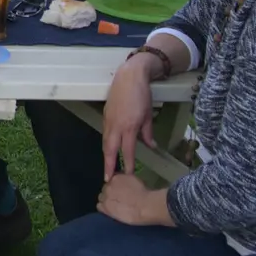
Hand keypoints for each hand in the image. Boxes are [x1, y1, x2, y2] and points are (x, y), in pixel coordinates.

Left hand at [97, 174, 171, 226]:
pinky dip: (104, 208)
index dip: (116, 188)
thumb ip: (126, 181)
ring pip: (101, 198)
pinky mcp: (105, 207)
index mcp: (116, 177)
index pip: (111, 181)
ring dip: (107, 201)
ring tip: (116, 206)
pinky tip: (111, 211)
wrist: (146, 206)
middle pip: (106, 189)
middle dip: (111, 194)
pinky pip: (99, 207)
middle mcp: (108, 185)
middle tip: (120, 200)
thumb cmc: (146, 194)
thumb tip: (125, 184)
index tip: (121, 192)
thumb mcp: (135, 181)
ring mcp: (105, 196)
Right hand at [103, 56, 157, 179]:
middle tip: (108, 178)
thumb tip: (150, 146)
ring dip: (106, 155)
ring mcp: (109, 120)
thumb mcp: (148, 115)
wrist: (129, 77)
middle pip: (110, 149)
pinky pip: (105, 133)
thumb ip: (148, 133)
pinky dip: (106, 144)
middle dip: (109, 165)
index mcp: (129, 126)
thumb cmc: (142, 95)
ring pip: (105, 142)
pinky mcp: (106, 115)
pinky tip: (109, 149)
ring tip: (107, 167)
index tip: (129, 174)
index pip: (128, 150)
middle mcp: (116, 125)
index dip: (129, 163)